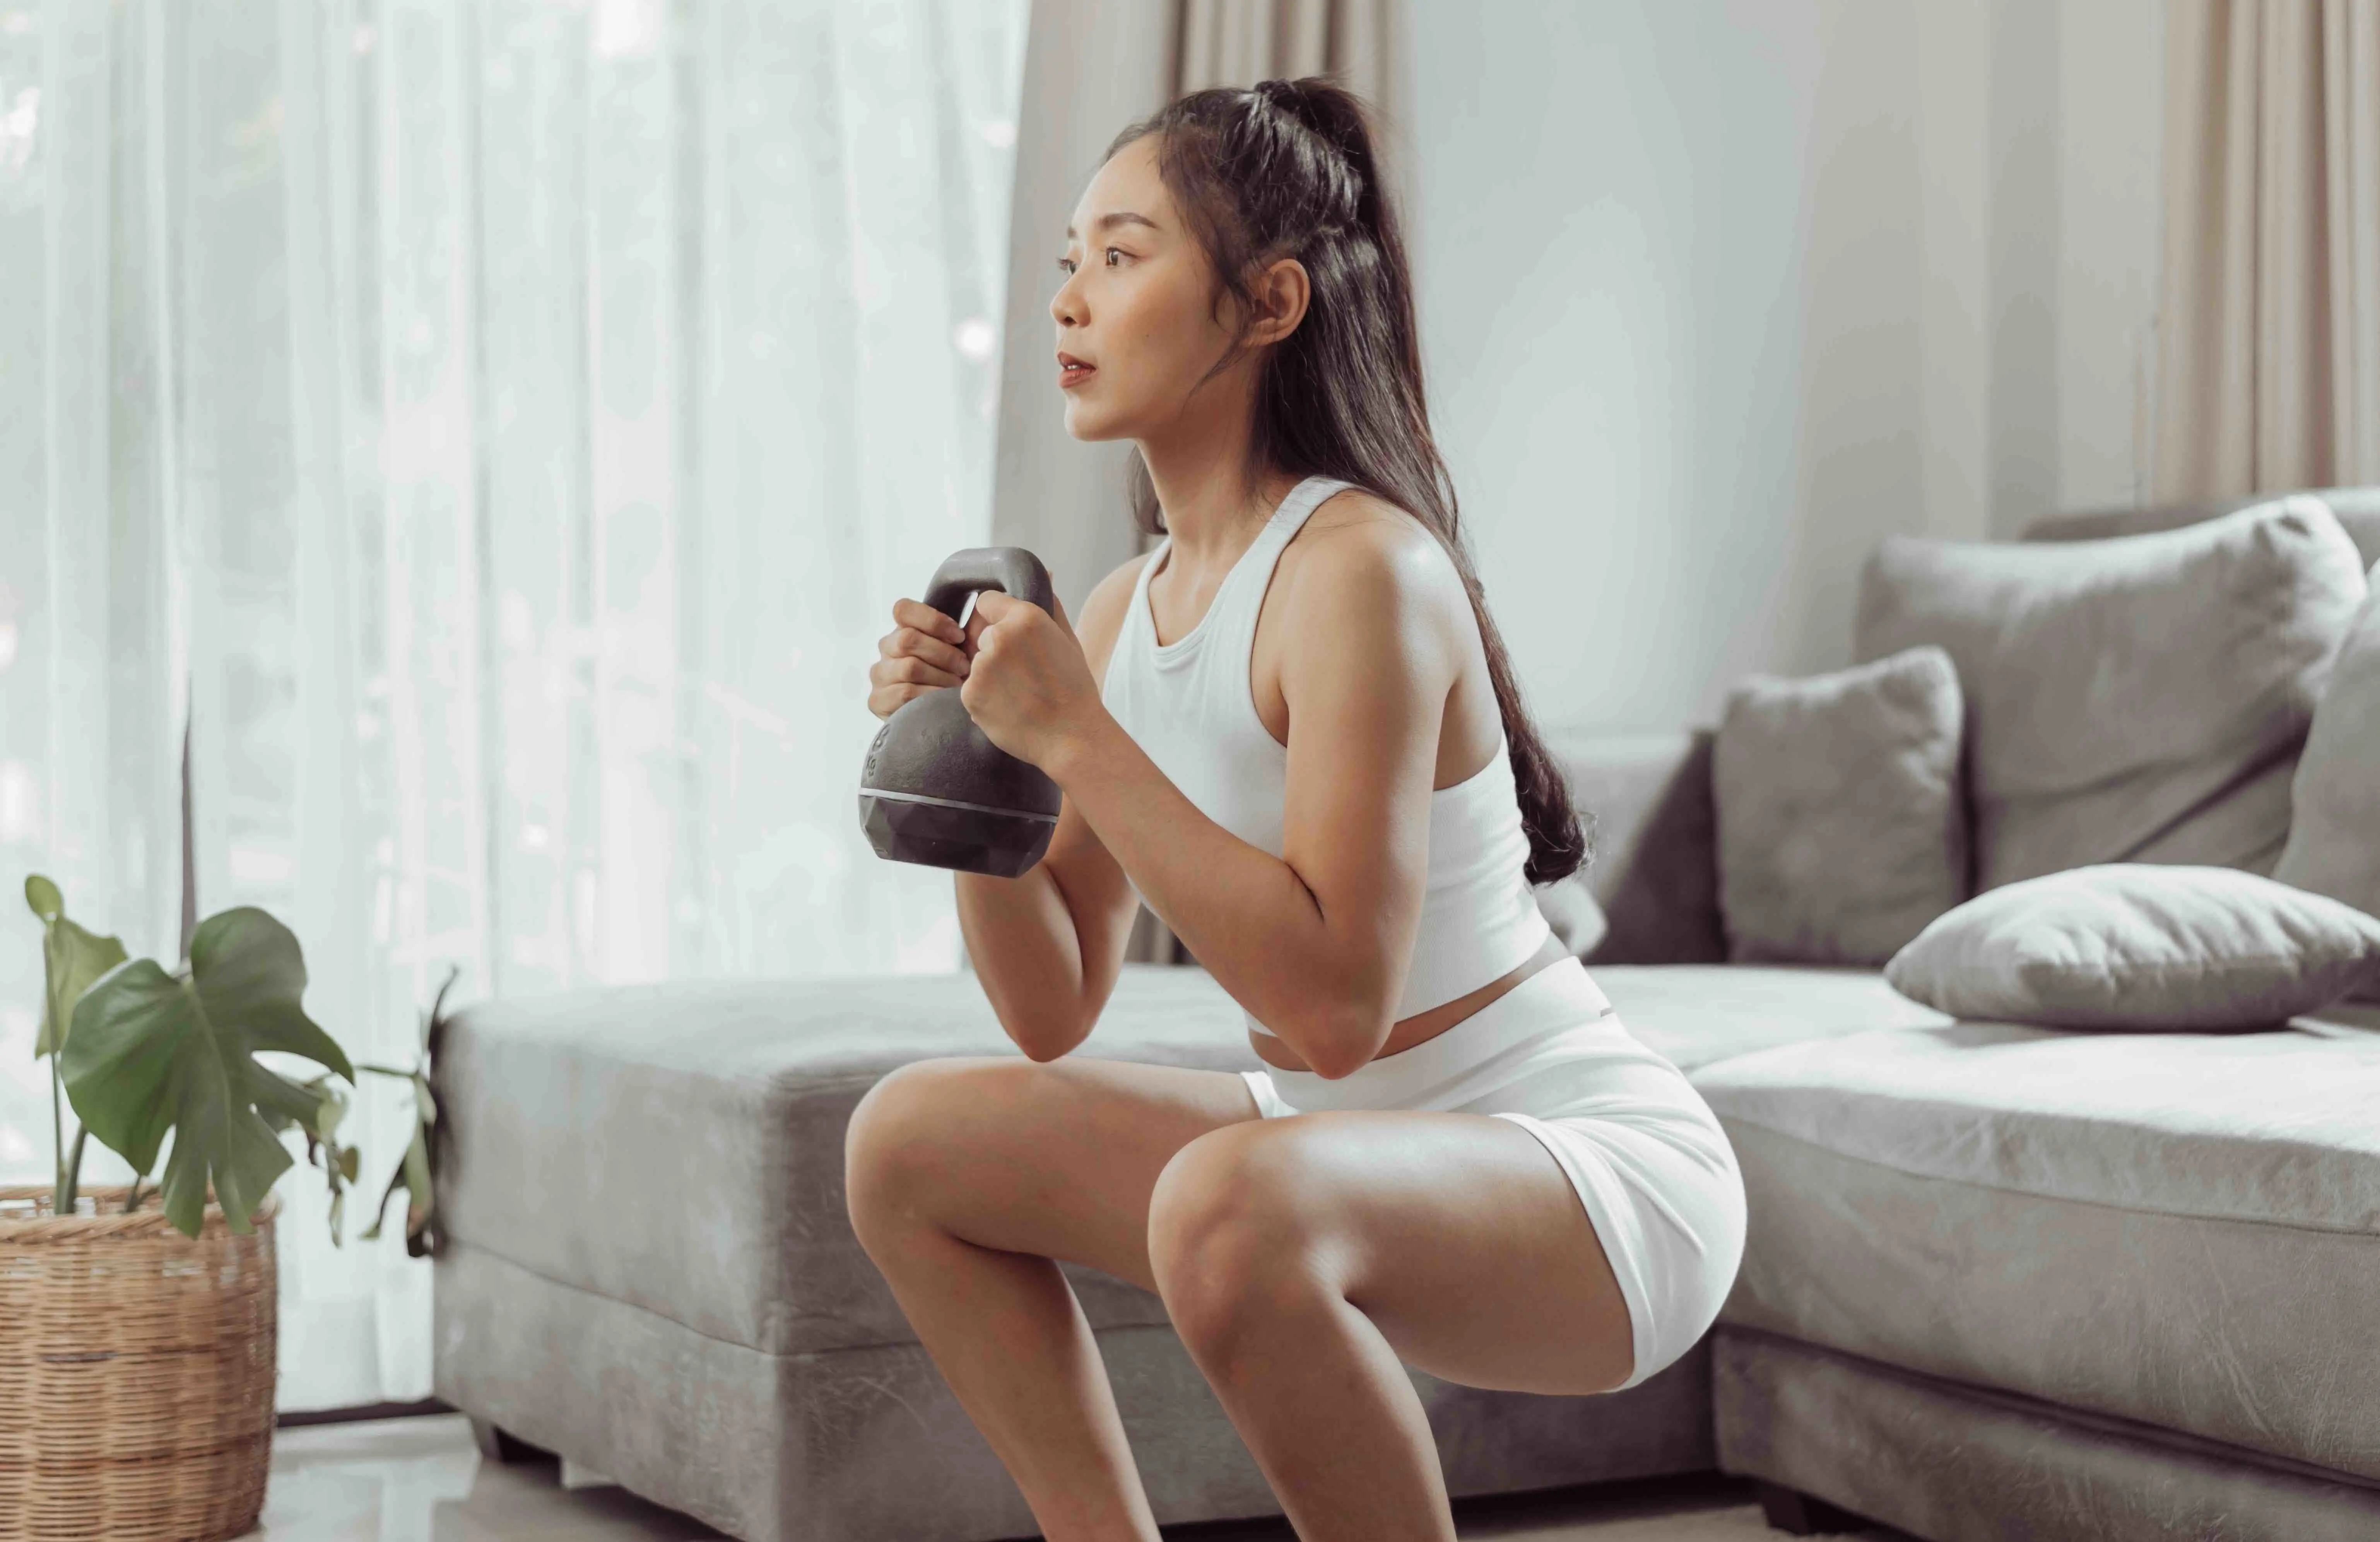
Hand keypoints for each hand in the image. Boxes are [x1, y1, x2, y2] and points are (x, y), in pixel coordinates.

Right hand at [868, 597, 991, 719]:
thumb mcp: (956, 649)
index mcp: (902, 629)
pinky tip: (945, 699)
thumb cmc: (953, 675)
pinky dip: (931, 694)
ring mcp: (879, 674)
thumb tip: (982, 604)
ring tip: (958, 685)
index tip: (959, 636)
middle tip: (965, 666)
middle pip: (908, 639)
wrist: (941, 715)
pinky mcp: (876, 700)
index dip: (933, 621)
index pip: (903, 609)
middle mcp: (886, 648)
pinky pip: (905, 693)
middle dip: (943, 653)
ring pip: (909, 667)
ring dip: (941, 676)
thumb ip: (957, 630)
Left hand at [958, 588, 1099, 769]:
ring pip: (974, 662)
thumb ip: (1049, 604)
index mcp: (1026, 617)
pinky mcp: (970, 695)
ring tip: (1019, 693)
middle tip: (1023, 673)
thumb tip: (1044, 572)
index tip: (1011, 638)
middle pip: (978, 633)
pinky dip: (984, 698)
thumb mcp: (1068, 639)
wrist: (1072, 737)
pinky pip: (969, 689)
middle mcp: (999, 637)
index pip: (986, 601)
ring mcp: (981, 667)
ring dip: (988, 675)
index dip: (996, 618)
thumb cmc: (1074, 689)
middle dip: (993, 649)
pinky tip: (1010, 708)